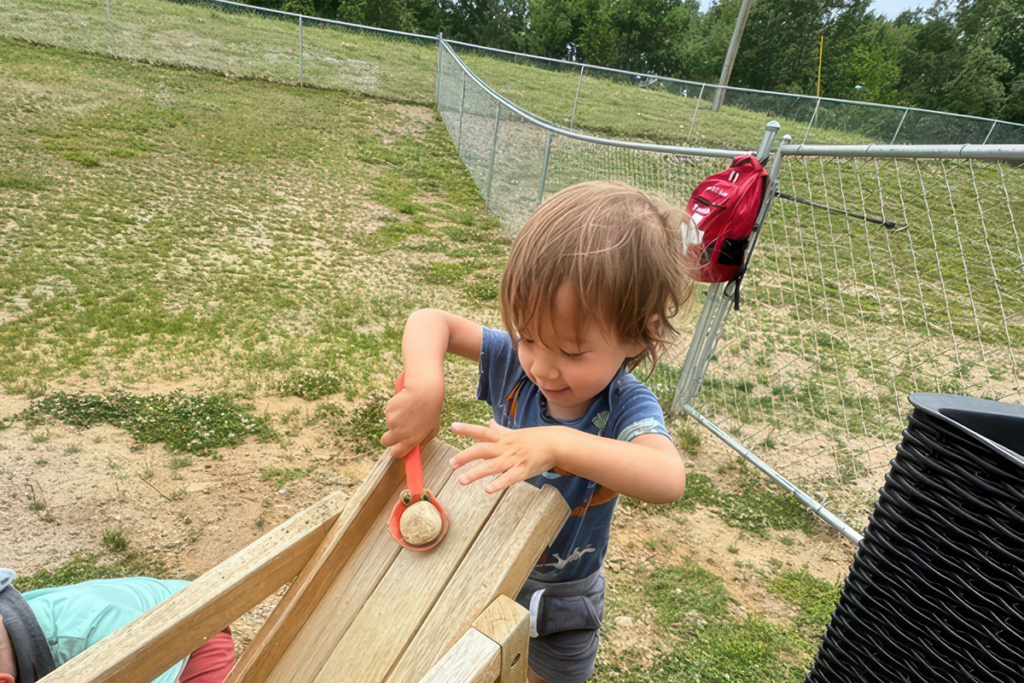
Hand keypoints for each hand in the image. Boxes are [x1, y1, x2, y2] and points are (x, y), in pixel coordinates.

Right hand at [380, 377, 443, 457]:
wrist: (424, 390)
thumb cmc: (431, 409)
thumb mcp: (433, 429)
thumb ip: (424, 441)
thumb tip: (418, 449)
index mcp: (411, 440)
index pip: (396, 453)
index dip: (396, 450)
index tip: (399, 446)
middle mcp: (399, 433)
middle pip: (386, 442)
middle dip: (390, 438)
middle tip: (399, 429)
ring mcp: (392, 421)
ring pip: (389, 425)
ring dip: (395, 421)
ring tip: (408, 412)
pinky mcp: (388, 410)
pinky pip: (388, 414)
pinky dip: (394, 411)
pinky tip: (404, 405)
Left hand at [449, 420, 565, 492]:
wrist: (556, 443)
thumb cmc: (533, 439)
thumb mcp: (514, 433)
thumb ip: (499, 429)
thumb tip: (489, 421)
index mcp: (502, 438)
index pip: (482, 432)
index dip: (467, 429)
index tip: (452, 427)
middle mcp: (505, 448)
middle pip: (483, 450)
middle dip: (466, 456)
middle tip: (451, 463)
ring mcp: (514, 460)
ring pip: (492, 466)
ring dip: (476, 473)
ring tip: (461, 481)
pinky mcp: (523, 471)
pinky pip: (509, 478)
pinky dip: (498, 483)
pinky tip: (487, 489)